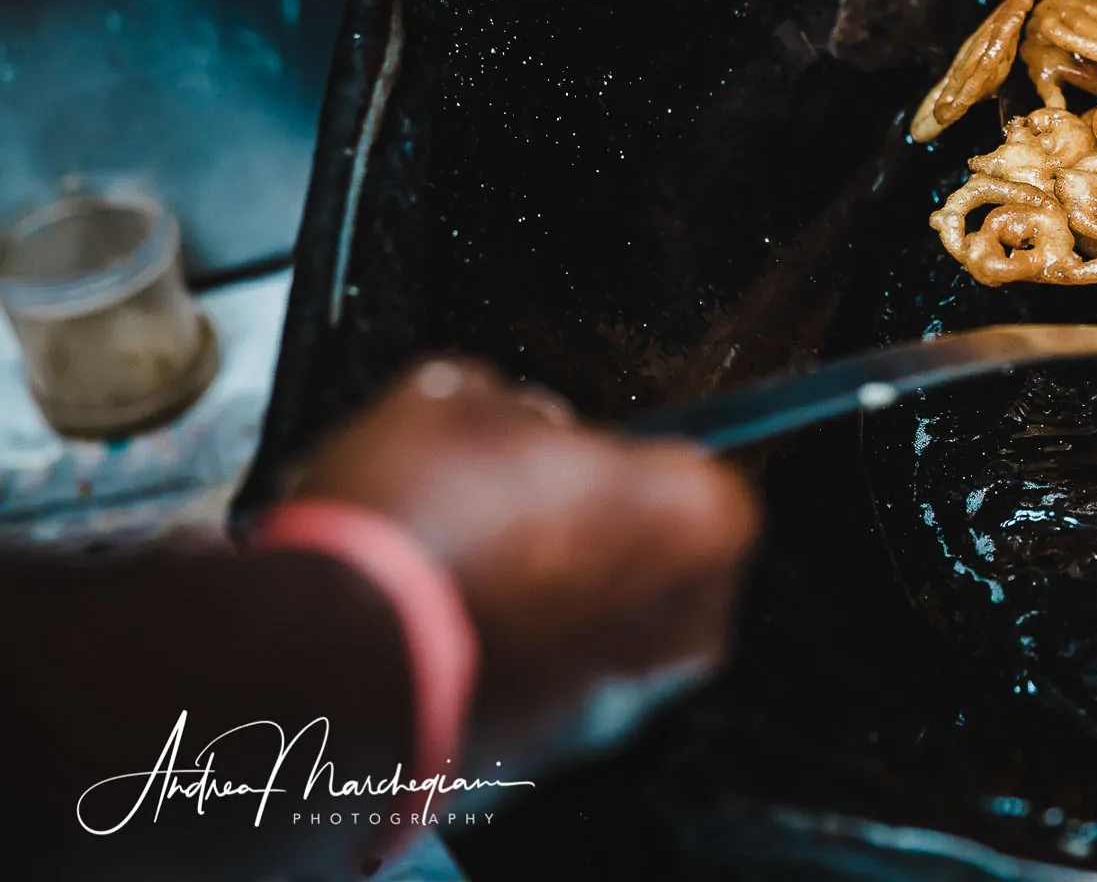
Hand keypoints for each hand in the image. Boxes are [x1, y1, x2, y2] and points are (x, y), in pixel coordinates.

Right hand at [286, 357, 760, 761]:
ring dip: (524, 605)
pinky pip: (527, 695)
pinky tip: (416, 636)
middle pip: (638, 557)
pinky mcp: (544, 766)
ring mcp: (618, 709)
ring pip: (581, 630)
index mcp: (700, 518)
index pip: (679, 469)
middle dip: (570, 536)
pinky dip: (488, 669)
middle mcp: (684, 628)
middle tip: (486, 512)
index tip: (548, 456)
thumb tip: (513, 425)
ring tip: (433, 576)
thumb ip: (515, 412)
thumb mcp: (457, 397)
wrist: (330, 671)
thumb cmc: (417, 526)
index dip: (602, 458)